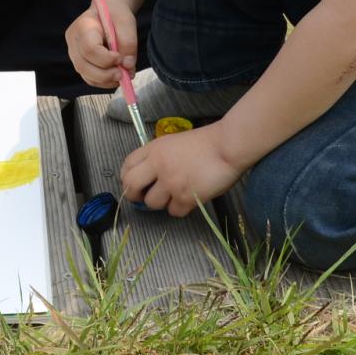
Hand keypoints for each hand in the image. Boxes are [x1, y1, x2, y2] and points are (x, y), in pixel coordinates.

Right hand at [64, 0, 137, 88]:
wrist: (109, 13)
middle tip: (123, 74)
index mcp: (82, 26)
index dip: (106, 58)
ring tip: (123, 74)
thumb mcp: (126, 22)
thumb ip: (128, 42)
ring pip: (86, 75)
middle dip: (105, 74)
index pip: (89, 49)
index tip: (121, 58)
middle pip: (83, 66)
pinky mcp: (81, 63)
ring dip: (106, 80)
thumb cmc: (116, 15)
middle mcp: (73, 41)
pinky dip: (104, 82)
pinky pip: (90, 79)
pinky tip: (116, 76)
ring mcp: (75, 54)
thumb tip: (127, 66)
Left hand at [120, 125, 241, 217]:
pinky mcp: (186, 198)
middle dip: (134, 195)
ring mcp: (171, 183)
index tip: (133, 184)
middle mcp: (158, 166)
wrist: (228, 146)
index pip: (127, 165)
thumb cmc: (206, 143)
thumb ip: (159, 157)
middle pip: (131, 186)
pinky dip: (181, 208)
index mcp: (154, 149)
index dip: (127, 177)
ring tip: (175, 195)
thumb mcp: (175, 142)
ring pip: (152, 203)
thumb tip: (149, 176)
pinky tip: (190, 198)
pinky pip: (174, 212)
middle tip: (143, 197)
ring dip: (162, 202)